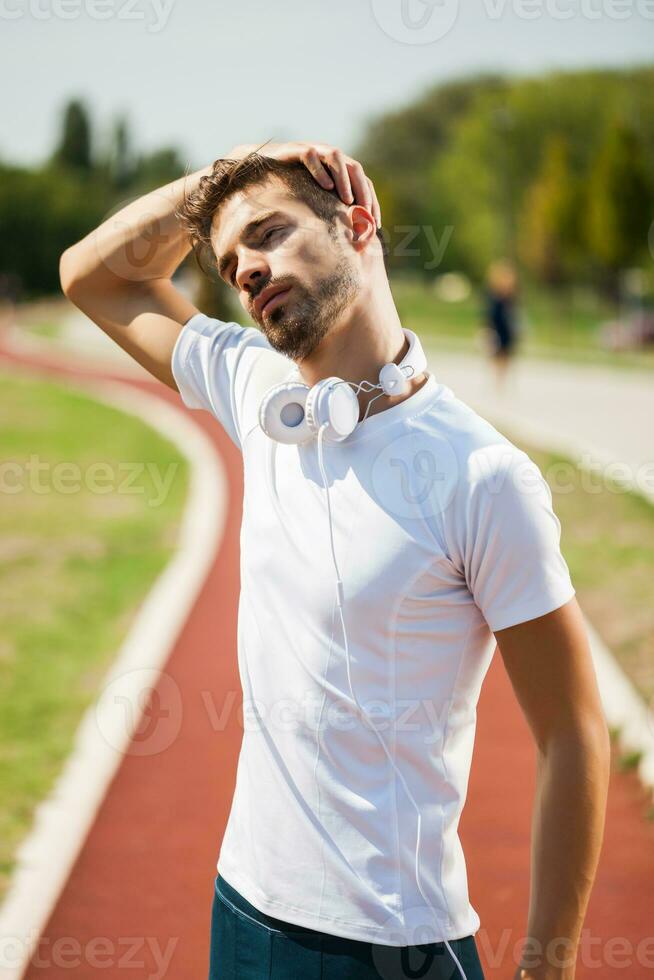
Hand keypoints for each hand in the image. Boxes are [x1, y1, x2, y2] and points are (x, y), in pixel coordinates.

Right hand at [228, 140, 381, 228]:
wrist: (259, 173)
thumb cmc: (287, 194)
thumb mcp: (312, 209)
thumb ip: (327, 219)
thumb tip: (346, 247)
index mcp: (338, 172)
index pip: (363, 184)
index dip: (372, 203)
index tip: (375, 224)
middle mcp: (329, 160)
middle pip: (355, 168)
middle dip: (363, 191)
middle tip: (365, 211)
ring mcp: (314, 152)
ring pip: (336, 157)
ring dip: (344, 179)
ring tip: (346, 199)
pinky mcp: (296, 150)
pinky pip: (311, 156)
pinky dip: (320, 170)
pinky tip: (326, 186)